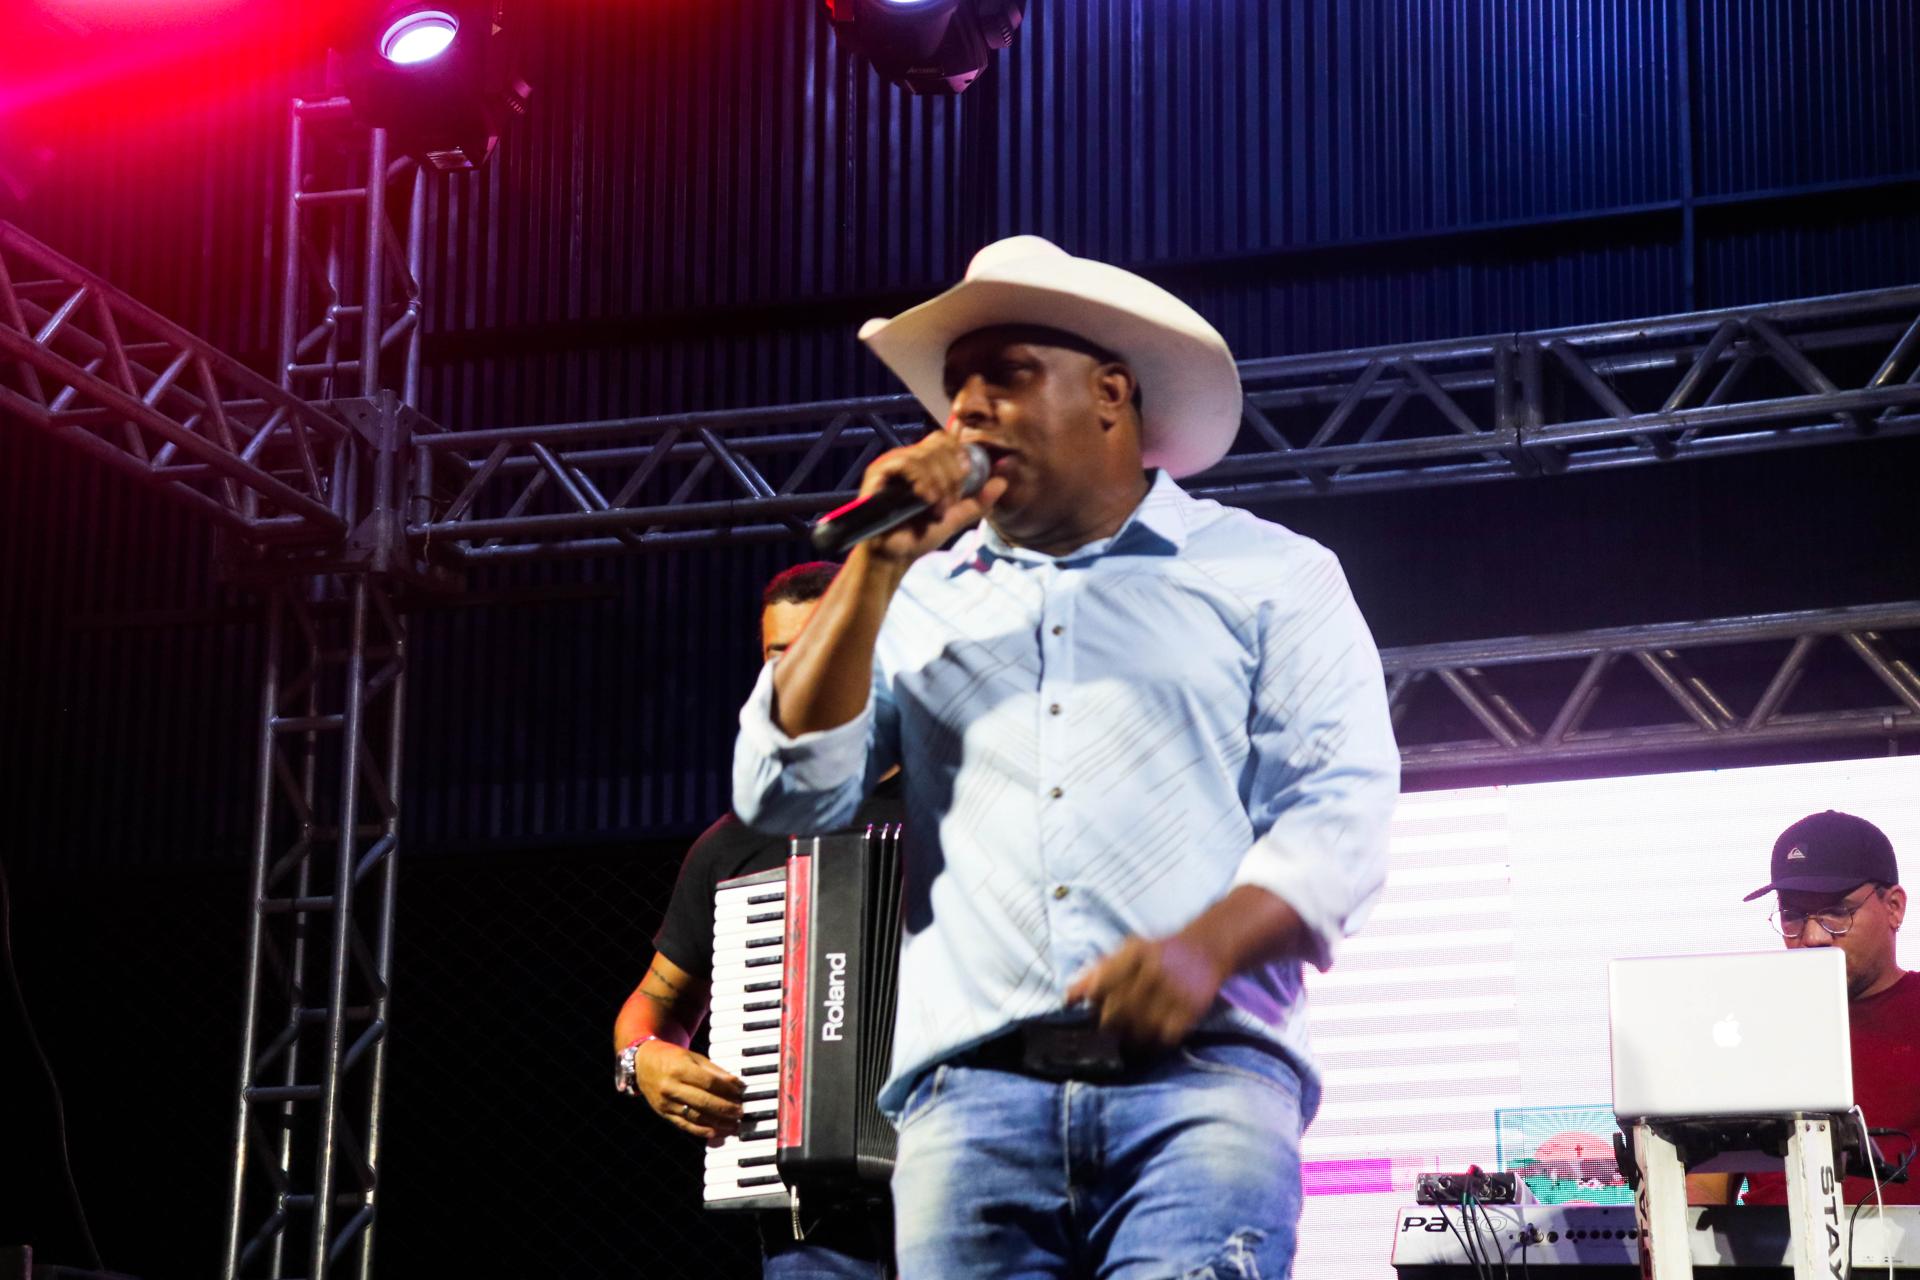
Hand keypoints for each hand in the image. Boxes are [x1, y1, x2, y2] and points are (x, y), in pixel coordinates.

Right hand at [632, 1040, 745, 1141]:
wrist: (643, 1064)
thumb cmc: (672, 1058)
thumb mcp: (692, 1057)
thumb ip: (714, 1070)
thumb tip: (736, 1084)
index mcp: (680, 1068)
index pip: (709, 1082)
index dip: (727, 1089)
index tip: (741, 1093)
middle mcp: (671, 1087)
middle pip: (703, 1101)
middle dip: (725, 1108)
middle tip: (740, 1112)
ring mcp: (666, 1102)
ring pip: (695, 1116)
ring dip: (717, 1123)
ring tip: (733, 1125)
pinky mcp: (663, 1114)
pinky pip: (684, 1125)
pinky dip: (701, 1130)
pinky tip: (715, 1132)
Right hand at [857, 430, 1006, 564]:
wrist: (894, 557)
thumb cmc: (918, 536)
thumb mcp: (955, 517)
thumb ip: (978, 501)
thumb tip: (1003, 481)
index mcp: (924, 463)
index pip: (946, 441)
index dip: (960, 458)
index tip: (963, 485)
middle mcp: (907, 458)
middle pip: (940, 445)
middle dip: (953, 476)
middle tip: (949, 504)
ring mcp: (891, 463)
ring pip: (927, 455)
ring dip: (940, 485)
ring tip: (937, 510)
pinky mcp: (878, 472)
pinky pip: (908, 464)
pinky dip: (923, 482)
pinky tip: (927, 501)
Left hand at [1064, 935, 1226, 1048]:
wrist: (1205, 949)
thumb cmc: (1158, 953)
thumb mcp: (1128, 951)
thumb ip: (1097, 971)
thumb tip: (1068, 996)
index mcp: (1135, 953)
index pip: (1100, 986)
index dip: (1092, 1000)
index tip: (1093, 1005)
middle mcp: (1154, 971)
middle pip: (1117, 1011)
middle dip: (1109, 1021)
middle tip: (1112, 1022)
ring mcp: (1174, 992)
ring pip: (1140, 1028)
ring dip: (1131, 1033)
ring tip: (1133, 1027)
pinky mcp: (1191, 1010)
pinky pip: (1165, 1036)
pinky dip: (1156, 1038)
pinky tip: (1153, 1030)